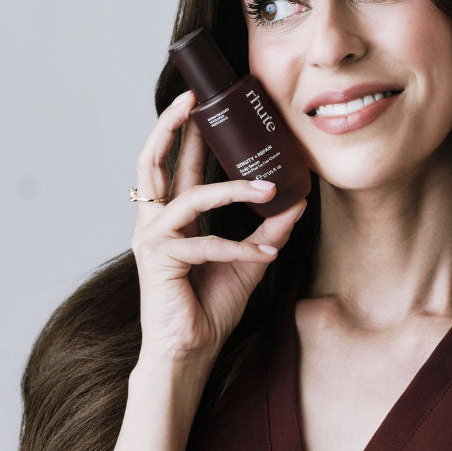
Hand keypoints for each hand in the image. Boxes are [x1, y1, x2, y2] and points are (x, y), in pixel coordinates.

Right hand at [132, 88, 308, 366]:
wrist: (189, 352)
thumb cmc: (209, 308)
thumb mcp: (250, 261)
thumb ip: (270, 230)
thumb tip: (299, 200)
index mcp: (172, 217)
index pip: (175, 164)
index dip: (185, 130)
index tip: (203, 101)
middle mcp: (155, 222)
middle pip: (154, 161)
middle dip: (172, 126)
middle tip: (195, 98)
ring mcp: (152, 239)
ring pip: (190, 197)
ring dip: (233, 190)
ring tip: (269, 188)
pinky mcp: (159, 261)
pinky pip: (205, 245)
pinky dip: (239, 250)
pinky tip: (266, 257)